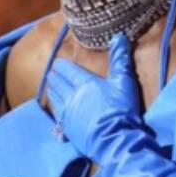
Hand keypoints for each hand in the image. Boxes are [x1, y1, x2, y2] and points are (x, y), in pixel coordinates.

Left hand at [45, 33, 143, 161]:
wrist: (114, 140)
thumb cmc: (121, 110)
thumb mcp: (124, 82)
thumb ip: (120, 59)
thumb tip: (118, 37)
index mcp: (85, 83)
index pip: (68, 70)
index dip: (62, 66)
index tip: (58, 63)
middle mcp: (72, 96)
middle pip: (58, 83)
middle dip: (55, 77)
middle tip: (52, 74)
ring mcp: (68, 113)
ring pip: (55, 99)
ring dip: (53, 92)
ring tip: (51, 88)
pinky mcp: (68, 129)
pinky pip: (56, 116)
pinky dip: (55, 110)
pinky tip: (56, 111)